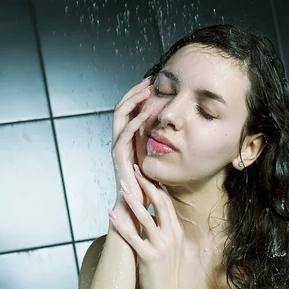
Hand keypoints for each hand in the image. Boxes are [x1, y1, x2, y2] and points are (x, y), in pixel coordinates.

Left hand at [109, 165, 183, 288]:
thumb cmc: (165, 273)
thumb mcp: (172, 248)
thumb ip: (166, 231)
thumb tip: (155, 216)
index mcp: (176, 232)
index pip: (166, 203)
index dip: (155, 186)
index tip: (145, 173)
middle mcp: (170, 236)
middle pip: (159, 204)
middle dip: (146, 185)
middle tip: (134, 170)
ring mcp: (160, 246)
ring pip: (146, 217)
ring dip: (133, 201)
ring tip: (122, 187)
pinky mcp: (148, 257)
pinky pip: (132, 236)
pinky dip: (121, 224)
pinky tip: (111, 214)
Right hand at [112, 78, 152, 207]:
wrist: (135, 207)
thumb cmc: (147, 187)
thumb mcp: (154, 160)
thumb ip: (157, 146)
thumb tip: (171, 134)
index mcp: (126, 140)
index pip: (128, 111)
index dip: (138, 96)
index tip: (153, 85)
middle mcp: (119, 140)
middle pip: (121, 108)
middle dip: (135, 92)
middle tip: (150, 81)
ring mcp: (117, 147)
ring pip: (120, 115)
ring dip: (133, 101)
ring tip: (148, 91)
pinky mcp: (119, 156)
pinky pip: (125, 134)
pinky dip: (135, 122)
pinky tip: (147, 114)